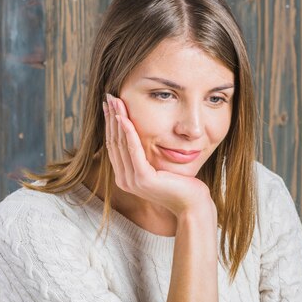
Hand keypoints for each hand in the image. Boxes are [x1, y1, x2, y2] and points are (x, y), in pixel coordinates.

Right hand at [104, 94, 214, 218]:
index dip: (111, 124)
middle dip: (111, 117)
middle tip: (109, 97)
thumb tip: (143, 136)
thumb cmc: (181, 185)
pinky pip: (133, 150)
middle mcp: (125, 180)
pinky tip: (124, 118)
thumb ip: (147, 156)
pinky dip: (129, 133)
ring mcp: (132, 181)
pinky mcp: (143, 179)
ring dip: (117, 120)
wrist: (192, 204)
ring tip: (115, 101)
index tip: (110, 105)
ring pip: (121, 144)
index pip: (114, 146)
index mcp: (126, 177)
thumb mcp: (159, 167)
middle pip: (114, 142)